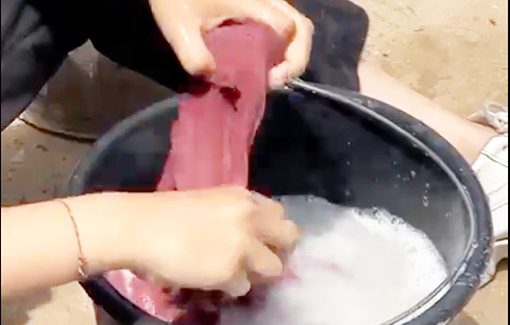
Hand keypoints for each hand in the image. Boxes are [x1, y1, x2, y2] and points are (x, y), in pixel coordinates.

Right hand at [116, 187, 298, 296]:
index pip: (280, 213)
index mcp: (244, 198)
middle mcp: (251, 218)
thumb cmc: (166, 212)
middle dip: (280, 250)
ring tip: (233, 272)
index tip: (264, 239)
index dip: (273, 230)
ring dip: (256, 272)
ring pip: (274, 268)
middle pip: (290, 237)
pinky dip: (230, 286)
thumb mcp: (210, 200)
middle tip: (263, 259)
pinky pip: (243, 287)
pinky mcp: (231, 271)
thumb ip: (236, 212)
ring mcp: (244, 245)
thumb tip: (251, 231)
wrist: (142, 227)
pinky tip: (211, 278)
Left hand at [148, 0, 313, 86]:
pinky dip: (285, 46)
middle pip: (302, 28)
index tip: (266, 80)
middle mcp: (267, 0)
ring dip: (293, 53)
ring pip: (298, 25)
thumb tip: (215, 77)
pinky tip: (266, 62)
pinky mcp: (261, 7)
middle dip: (296, 60)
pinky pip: (286, 25)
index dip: (285, 59)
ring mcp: (267, 2)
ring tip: (273, 74)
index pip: (287, 29)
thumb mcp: (178, 28)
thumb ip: (194, 55)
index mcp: (252, 3)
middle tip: (274, 81)